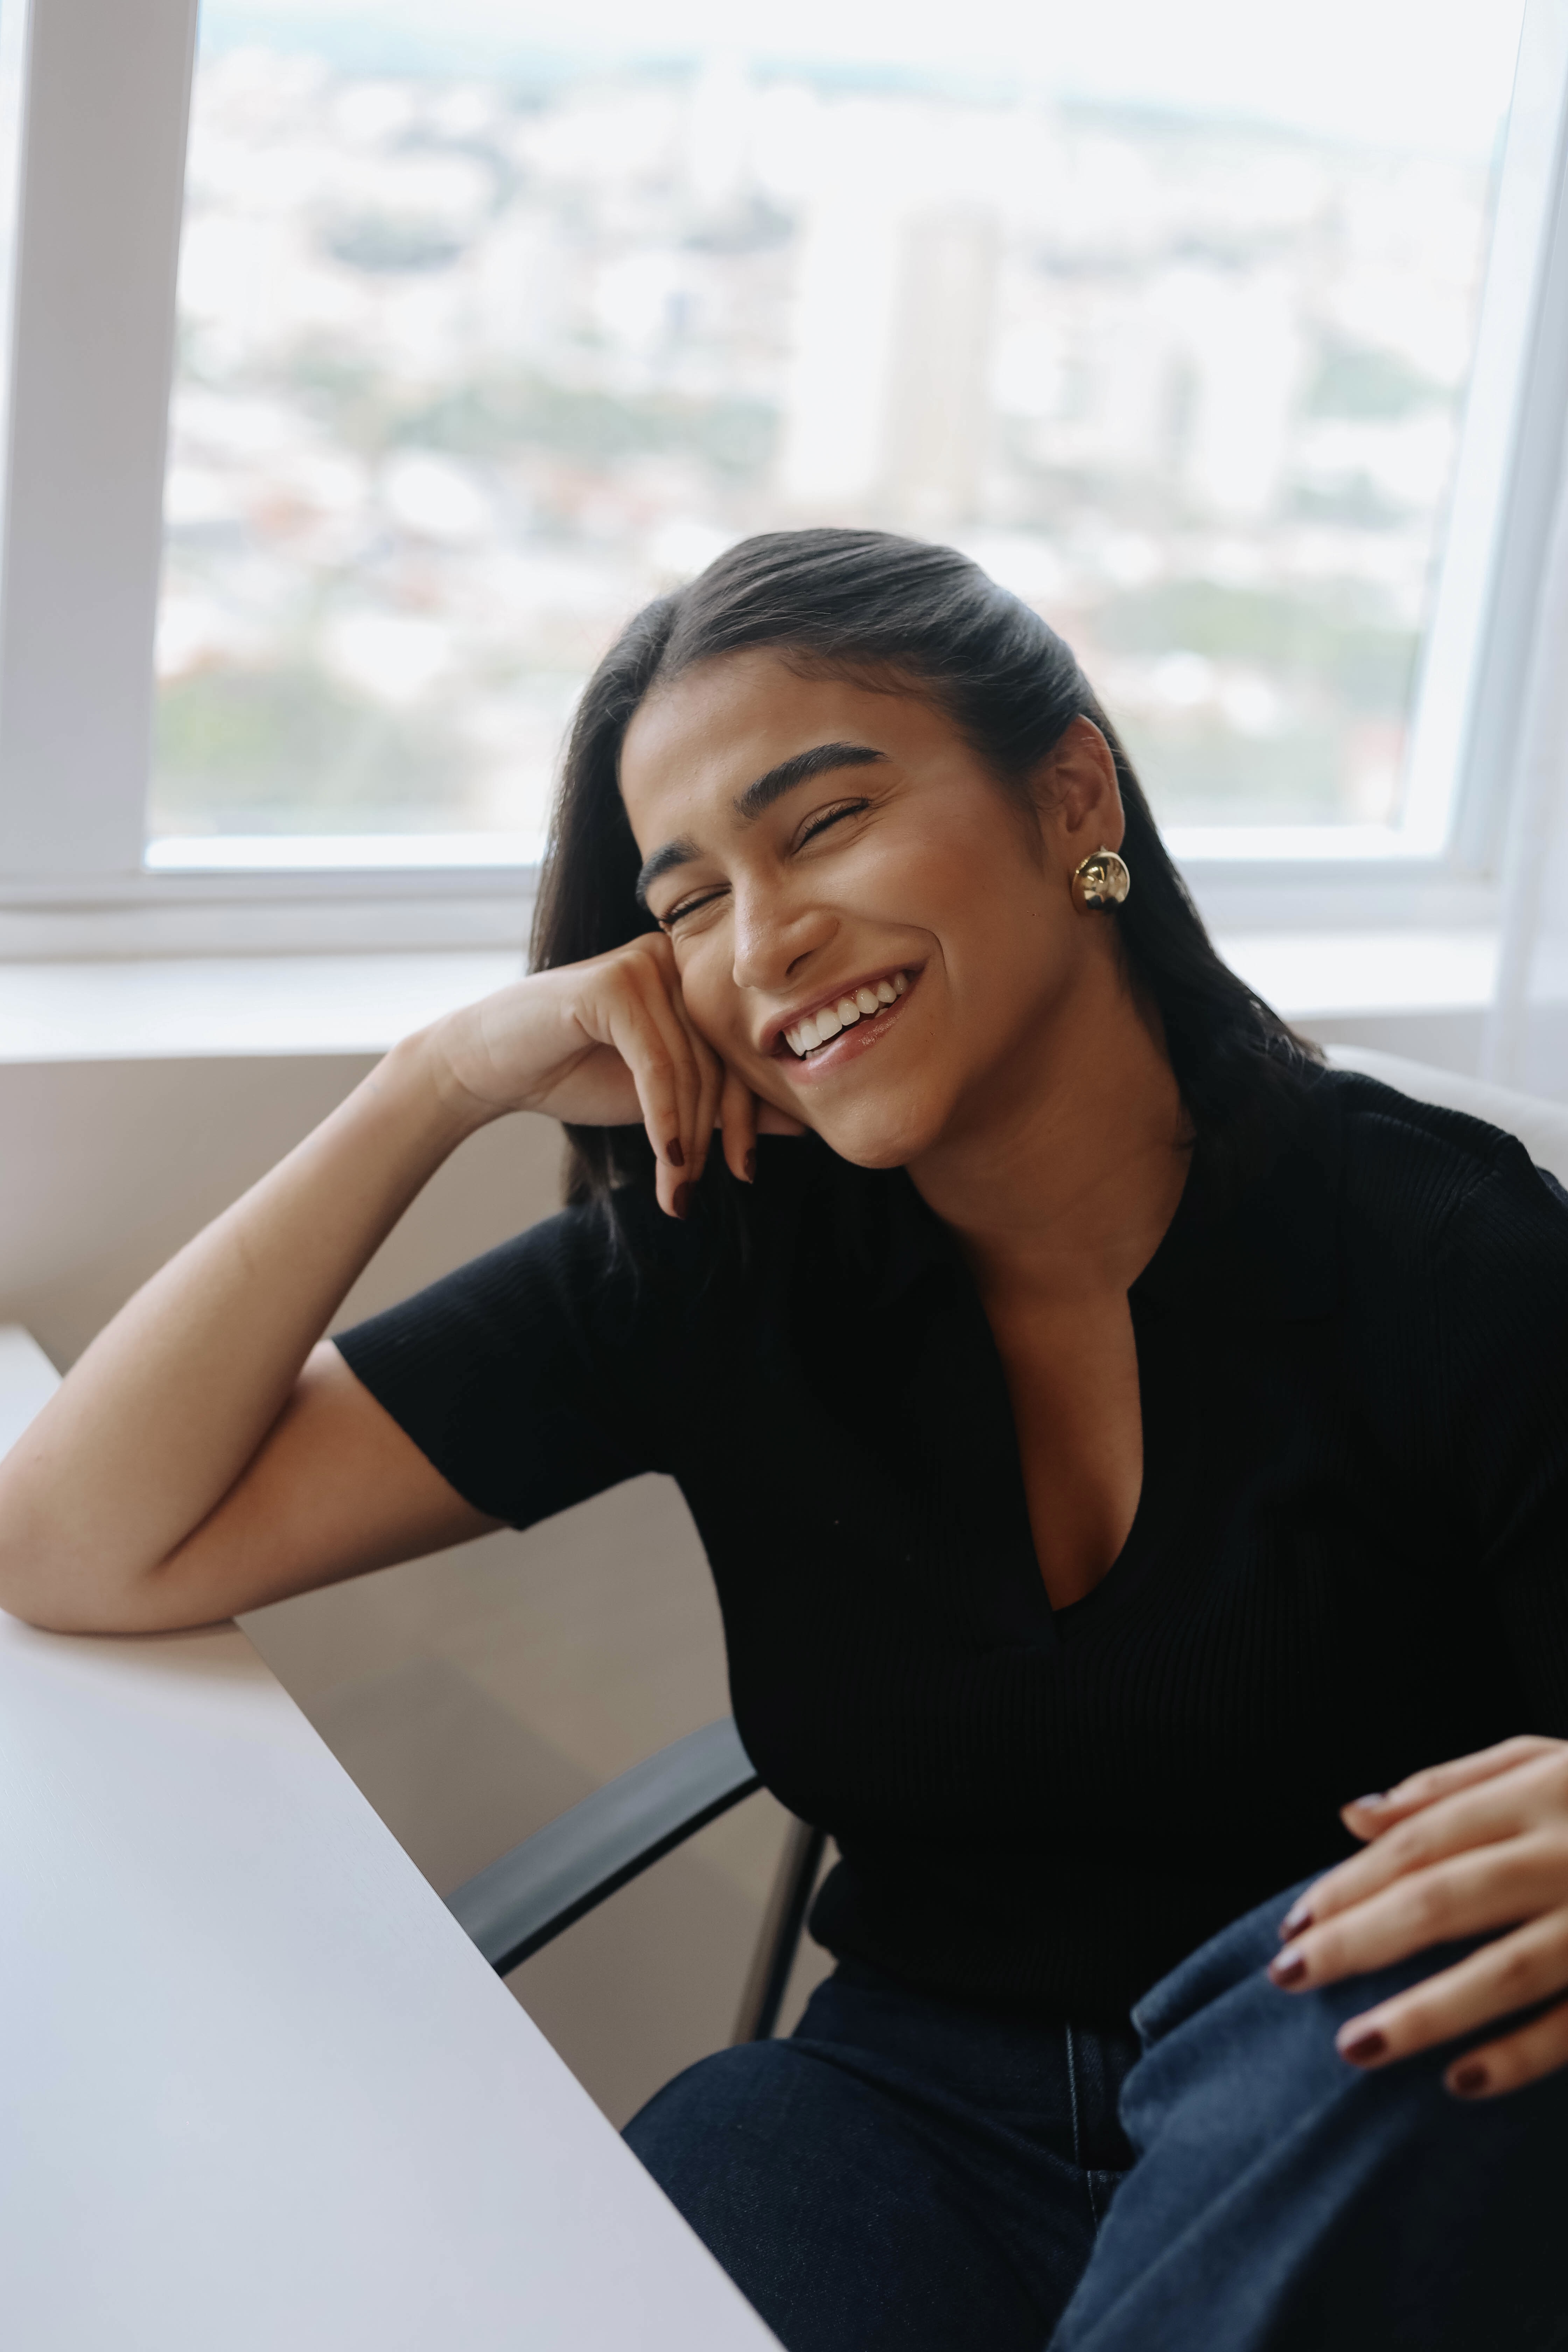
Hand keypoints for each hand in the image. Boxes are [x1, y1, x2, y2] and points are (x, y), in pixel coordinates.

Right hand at [429, 934, 790, 1217]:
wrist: (491, 1065)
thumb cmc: (575, 1074)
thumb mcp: (663, 1097)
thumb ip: (723, 1101)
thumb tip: (799, 1123)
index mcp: (692, 978)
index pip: (739, 1051)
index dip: (748, 1116)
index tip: (743, 1172)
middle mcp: (675, 960)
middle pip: (721, 1059)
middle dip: (716, 1134)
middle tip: (695, 1191)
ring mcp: (645, 964)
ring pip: (691, 1068)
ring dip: (685, 1140)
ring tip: (675, 1191)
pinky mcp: (615, 983)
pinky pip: (657, 1065)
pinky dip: (665, 1120)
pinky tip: (667, 1162)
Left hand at [1268, 1736, 1567, 2098]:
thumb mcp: (1543, 1759)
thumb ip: (1449, 1786)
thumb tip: (1351, 1814)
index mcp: (1538, 1792)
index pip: (1418, 1842)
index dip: (1348, 1884)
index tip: (1293, 1925)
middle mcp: (1567, 1850)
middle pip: (1443, 1900)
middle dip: (1359, 1942)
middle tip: (1288, 1980)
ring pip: (1506, 1969)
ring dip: (1426, 2010)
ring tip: (1353, 2046)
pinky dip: (1522, 2055)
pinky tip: (1461, 2081)